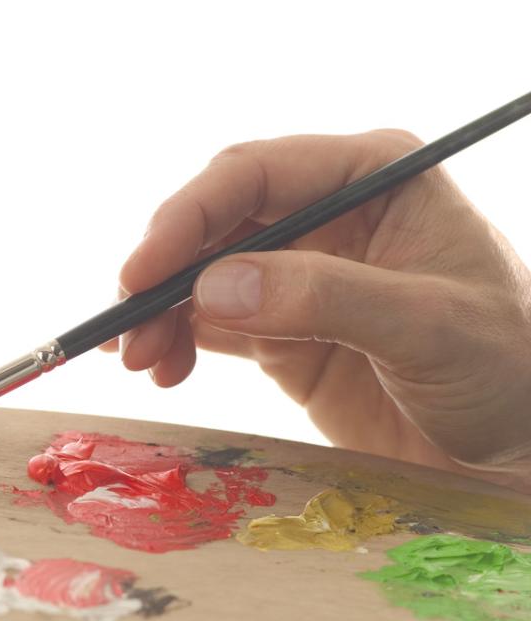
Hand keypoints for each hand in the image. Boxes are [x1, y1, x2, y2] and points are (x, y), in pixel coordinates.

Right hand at [108, 130, 530, 486]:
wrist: (520, 445)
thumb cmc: (507, 367)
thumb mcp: (427, 327)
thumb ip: (325, 297)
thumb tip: (212, 285)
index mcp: (371, 177)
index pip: (254, 174)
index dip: (186, 218)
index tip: (143, 275)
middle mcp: (327, 214)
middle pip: (214, 223)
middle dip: (163, 274)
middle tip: (129, 334)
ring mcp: (301, 272)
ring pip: (202, 274)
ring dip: (161, 313)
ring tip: (143, 363)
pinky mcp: (283, 329)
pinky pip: (210, 322)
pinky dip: (178, 342)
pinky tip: (166, 369)